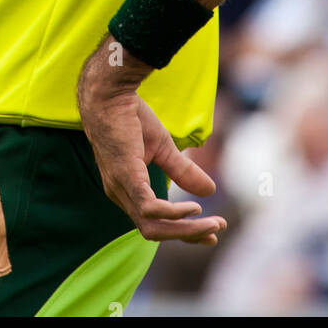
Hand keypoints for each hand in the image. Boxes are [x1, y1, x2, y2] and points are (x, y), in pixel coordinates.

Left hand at [79, 82, 226, 245]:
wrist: (110, 93)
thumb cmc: (129, 117)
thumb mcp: (162, 148)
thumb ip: (182, 170)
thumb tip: (210, 190)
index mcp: (128, 190)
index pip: (155, 223)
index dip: (183, 231)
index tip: (212, 234)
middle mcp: (121, 195)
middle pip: (155, 231)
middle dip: (188, 234)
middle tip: (217, 231)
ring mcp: (121, 188)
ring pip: (152, 226)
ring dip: (185, 229)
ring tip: (211, 224)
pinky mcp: (125, 176)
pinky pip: (148, 207)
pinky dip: (172, 213)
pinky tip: (193, 209)